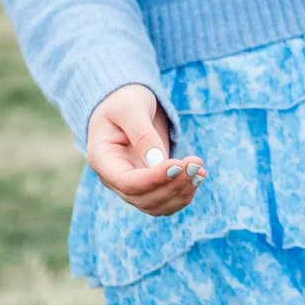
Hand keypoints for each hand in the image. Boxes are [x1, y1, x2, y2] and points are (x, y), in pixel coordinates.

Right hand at [86, 84, 205, 216]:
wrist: (126, 102)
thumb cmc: (124, 100)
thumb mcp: (131, 108)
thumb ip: (142, 134)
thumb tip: (159, 162)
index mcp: (103, 159)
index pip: (127, 183)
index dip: (154, 179)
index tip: (179, 164)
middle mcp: (114, 178)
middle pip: (143, 198)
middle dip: (173, 185)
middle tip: (196, 163)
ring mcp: (131, 183)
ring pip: (156, 205)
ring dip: (181, 193)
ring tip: (201, 171)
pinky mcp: (148, 183)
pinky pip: (165, 199)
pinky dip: (184, 193)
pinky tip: (200, 176)